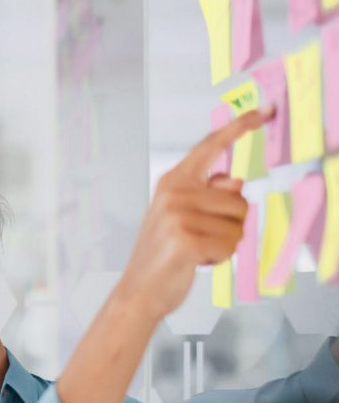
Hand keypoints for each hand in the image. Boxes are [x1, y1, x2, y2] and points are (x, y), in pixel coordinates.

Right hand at [118, 106, 271, 321]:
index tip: (263, 112)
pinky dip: (220, 259)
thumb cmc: (162, 254)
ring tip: (196, 251)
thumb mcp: (181, 215)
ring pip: (238, 225)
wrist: (138, 290)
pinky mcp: (187, 240)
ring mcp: (179, 216)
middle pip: (239, 200)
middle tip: (200, 239)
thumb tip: (235, 181)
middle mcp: (174, 194)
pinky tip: (196, 262)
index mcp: (172, 183)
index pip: (210, 147)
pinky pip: (230, 245)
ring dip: (225, 244)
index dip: (239, 128)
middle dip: (230, 225)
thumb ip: (207, 194)